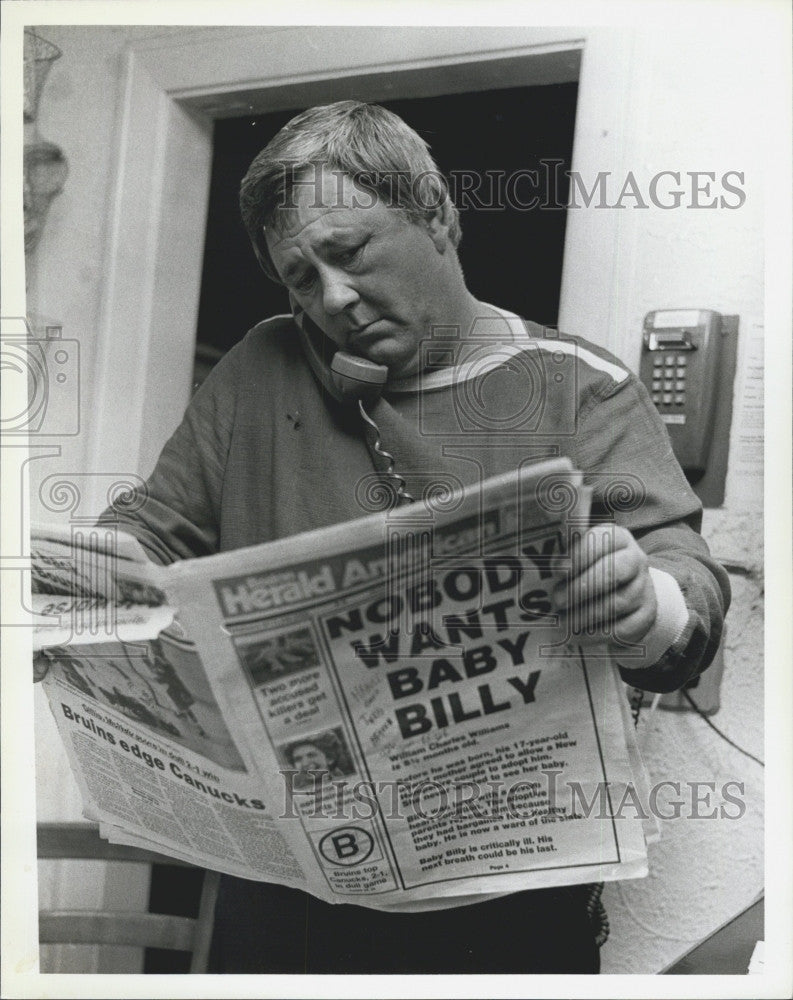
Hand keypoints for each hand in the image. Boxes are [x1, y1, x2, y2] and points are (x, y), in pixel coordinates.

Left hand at [552, 524, 656, 648]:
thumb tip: (549, 566)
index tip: (558, 570)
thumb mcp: (580, 555)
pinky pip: (621, 628)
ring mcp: (644, 588)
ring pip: (615, 604)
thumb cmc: (592, 570)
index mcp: (618, 538)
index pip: (601, 540)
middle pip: (612, 573)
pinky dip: (594, 634)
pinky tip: (575, 635)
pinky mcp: (646, 615)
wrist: (624, 595)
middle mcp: (636, 560)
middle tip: (557, 600)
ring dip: (584, 614)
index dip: (578, 555)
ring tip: (562, 621)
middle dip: (579, 588)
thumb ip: (567, 554)